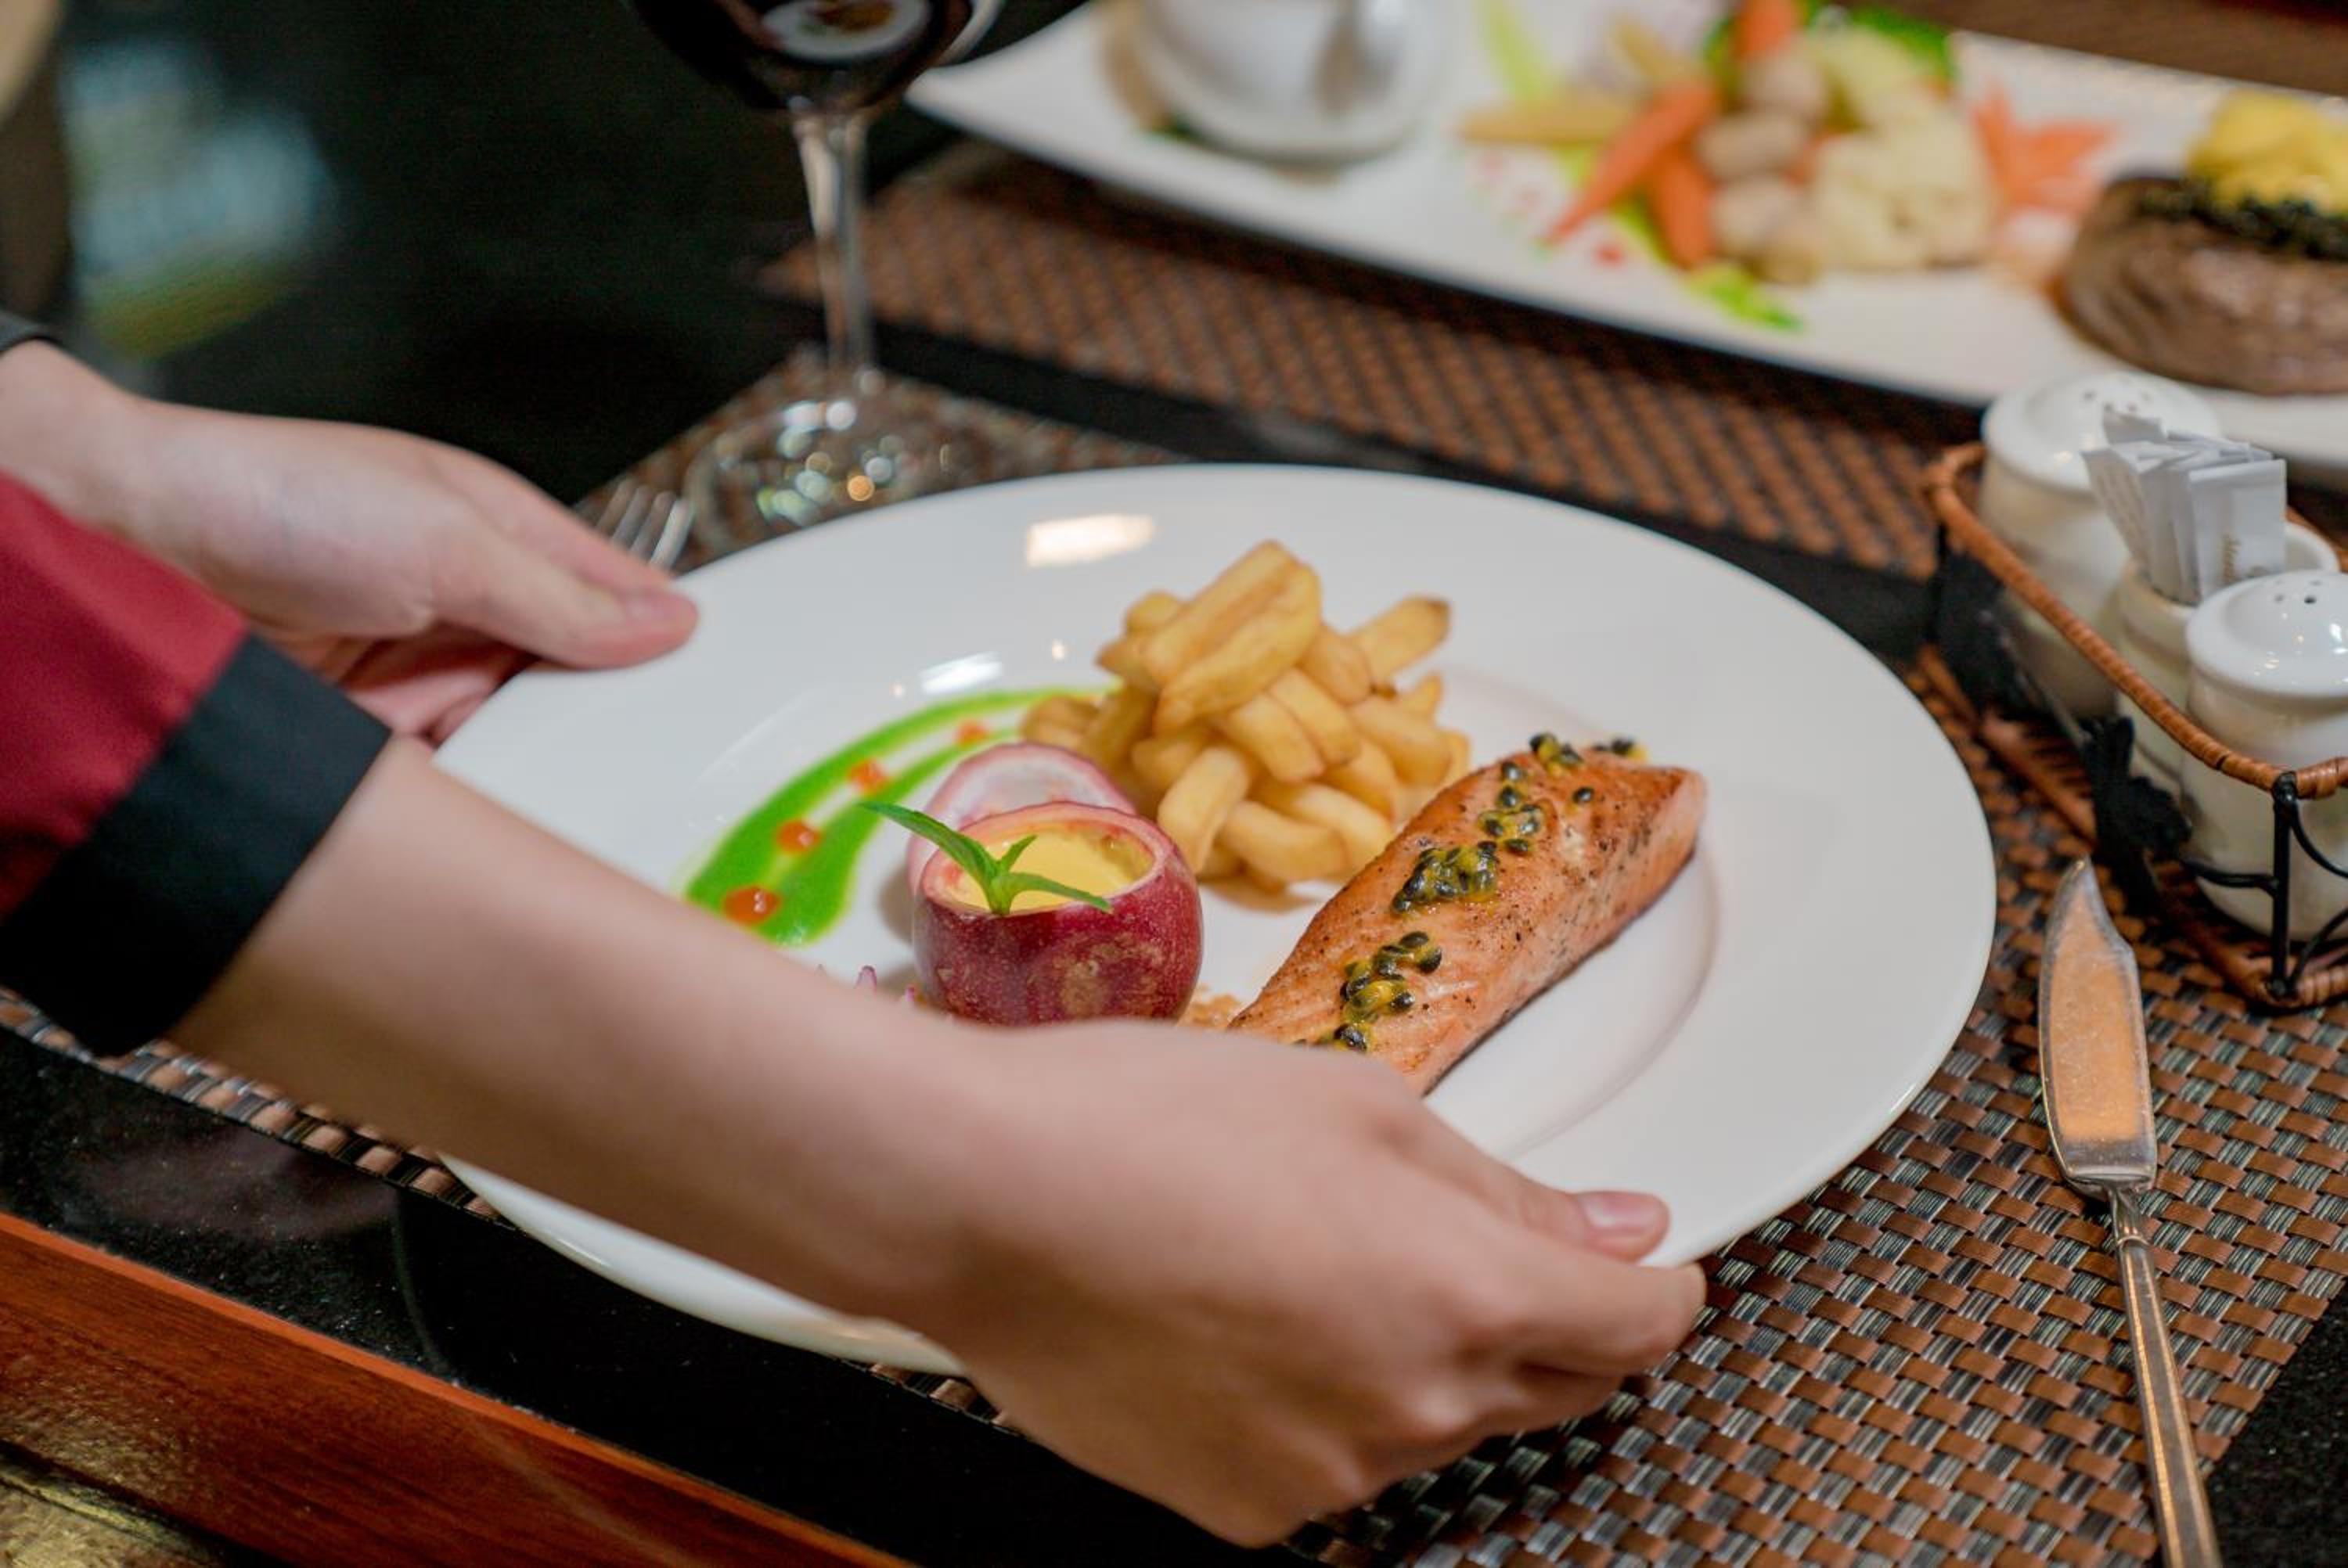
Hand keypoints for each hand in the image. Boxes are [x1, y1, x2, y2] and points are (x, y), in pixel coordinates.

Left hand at [0, 345, 694, 738]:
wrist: (125, 547)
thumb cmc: (274, 497)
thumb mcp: (450, 539)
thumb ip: (563, 596)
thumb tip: (671, 623)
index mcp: (505, 536)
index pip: (620, 600)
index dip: (669, 648)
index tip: (720, 704)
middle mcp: (468, 605)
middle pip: (573, 685)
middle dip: (600, 726)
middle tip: (648, 776)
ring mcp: (418, 671)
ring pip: (515, 739)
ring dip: (534, 765)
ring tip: (576, 802)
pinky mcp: (369, 734)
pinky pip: (447, 776)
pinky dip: (471, 795)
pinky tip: (497, 817)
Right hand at [896, 1025, 1706, 1543]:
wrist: (981, 1201)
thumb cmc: (1153, 1123)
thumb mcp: (1361, 1106)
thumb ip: (1505, 1190)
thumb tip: (1619, 1230)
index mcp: (1465, 1292)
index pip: (1638, 1325)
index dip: (1659, 1283)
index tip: (1643, 1259)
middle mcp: (1418, 1409)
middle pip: (1557, 1387)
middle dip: (1550, 1319)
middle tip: (1471, 1240)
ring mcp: (1331, 1476)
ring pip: (1438, 1424)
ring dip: (1425, 1359)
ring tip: (1314, 1261)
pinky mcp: (1246, 1511)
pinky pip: (1336, 1463)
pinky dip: (1329, 1405)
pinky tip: (1252, 1324)